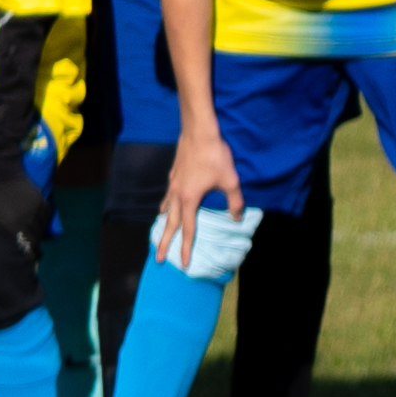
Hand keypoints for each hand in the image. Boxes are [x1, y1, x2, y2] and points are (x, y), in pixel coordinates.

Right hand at [156, 127, 241, 269]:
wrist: (199, 132)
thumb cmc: (215, 155)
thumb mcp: (230, 180)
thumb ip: (234, 201)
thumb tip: (237, 217)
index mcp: (190, 200)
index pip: (189, 230)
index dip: (187, 248)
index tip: (183, 264)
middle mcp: (177, 195)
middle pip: (170, 224)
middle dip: (165, 243)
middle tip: (158, 258)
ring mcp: (173, 185)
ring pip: (167, 210)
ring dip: (164, 224)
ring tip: (159, 235)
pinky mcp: (174, 175)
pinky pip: (168, 197)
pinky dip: (166, 206)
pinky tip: (165, 208)